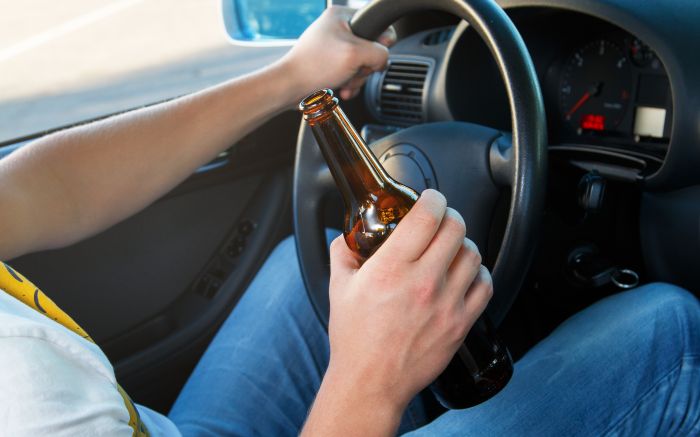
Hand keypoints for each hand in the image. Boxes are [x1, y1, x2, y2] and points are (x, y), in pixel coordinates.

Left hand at [279, 6, 395, 101]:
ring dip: (356, 78)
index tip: (370, 56)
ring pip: (361, 64)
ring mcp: (333, 47)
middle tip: (352, 71)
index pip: (377, 25)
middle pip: (370, 48)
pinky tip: (341, 88)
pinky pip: (351, 73)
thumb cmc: (313, 67)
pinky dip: (349, 84)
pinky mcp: (330, 64)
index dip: (380, 43)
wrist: (290, 87)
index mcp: (341, 16)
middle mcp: (337, 29)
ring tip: (344, 82)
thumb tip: (383, 60)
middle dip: (364, 67)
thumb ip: (378, 53)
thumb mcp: (354, 54)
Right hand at [325, 189, 493, 411]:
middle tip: (440, 221)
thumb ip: (343, 253)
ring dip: (463, 244)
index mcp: (391, 268)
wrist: (371, 381)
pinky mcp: (461, 324)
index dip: (433, 198)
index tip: (430, 199)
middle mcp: (423, 282)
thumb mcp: (338, 288)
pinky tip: (463, 276)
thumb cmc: (355, 339)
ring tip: (451, 249)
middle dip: (449, 216)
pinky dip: (478, 274)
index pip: (427, 216)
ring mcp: (446, 304)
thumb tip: (348, 236)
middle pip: (456, 228)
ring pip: (473, 254)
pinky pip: (485, 285)